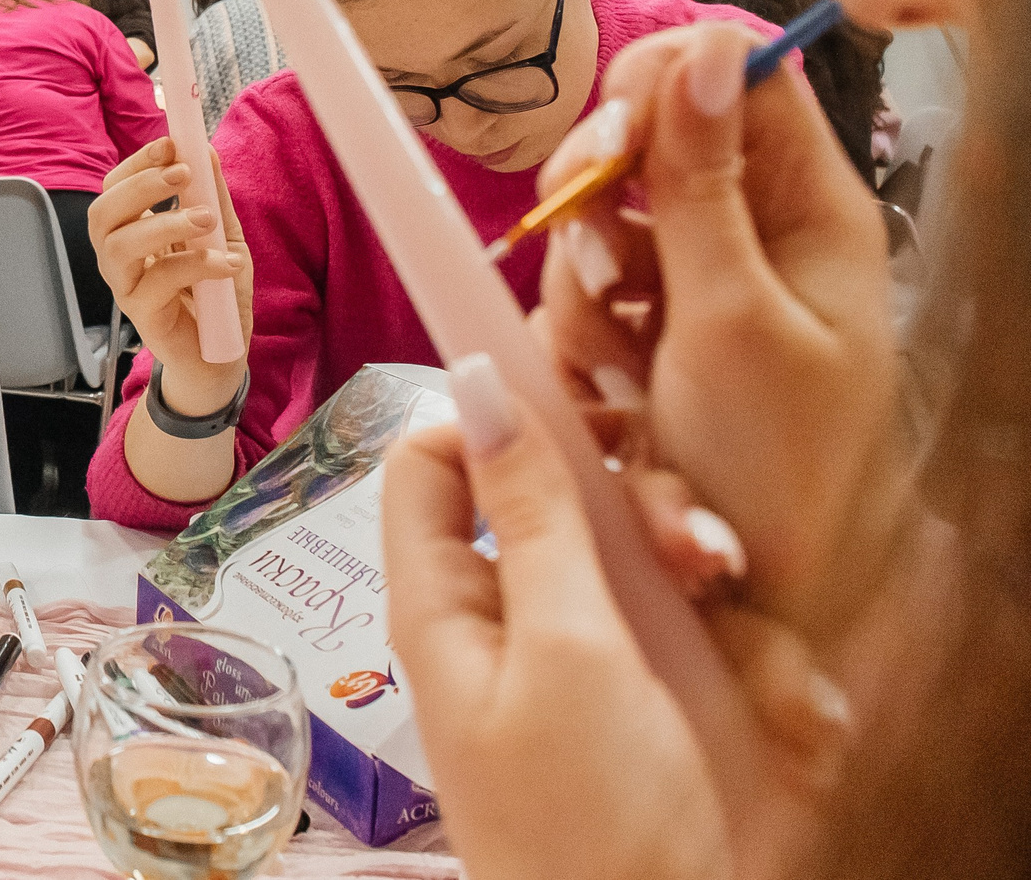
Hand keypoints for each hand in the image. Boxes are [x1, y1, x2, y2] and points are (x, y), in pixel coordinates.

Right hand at [89, 138, 251, 406]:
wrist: (222, 354)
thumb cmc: (216, 293)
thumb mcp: (224, 236)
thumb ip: (213, 197)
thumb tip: (206, 150)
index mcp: (132, 230)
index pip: (116, 187)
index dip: (138, 163)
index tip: (172, 144)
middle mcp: (119, 256)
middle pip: (103, 212)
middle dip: (140, 186)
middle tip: (183, 175)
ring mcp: (126, 286)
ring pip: (119, 246)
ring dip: (164, 224)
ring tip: (207, 220)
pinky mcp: (142, 315)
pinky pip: (157, 282)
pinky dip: (195, 265)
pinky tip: (227, 264)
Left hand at [383, 360, 729, 879]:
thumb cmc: (592, 817)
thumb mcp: (566, 651)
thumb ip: (532, 516)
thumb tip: (473, 380)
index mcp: (443, 604)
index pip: (429, 463)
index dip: (496, 421)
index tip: (588, 422)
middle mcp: (495, 621)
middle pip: (543, 498)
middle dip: (624, 500)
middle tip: (687, 545)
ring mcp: (570, 659)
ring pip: (621, 552)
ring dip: (682, 560)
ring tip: (727, 594)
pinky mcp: (635, 698)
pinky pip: (674, 624)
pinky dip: (721, 633)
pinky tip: (768, 674)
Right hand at [527, 22, 905, 648]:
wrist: (758, 599)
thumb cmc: (774, 463)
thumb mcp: (733, 314)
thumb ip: (701, 180)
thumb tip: (706, 40)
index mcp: (807, 210)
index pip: (732, 77)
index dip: (657, 86)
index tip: (604, 143)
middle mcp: (750, 235)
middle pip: (639, 147)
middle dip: (594, 206)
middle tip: (599, 268)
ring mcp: (690, 289)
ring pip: (590, 229)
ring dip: (582, 298)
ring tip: (619, 377)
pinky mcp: (641, 341)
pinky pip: (575, 303)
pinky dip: (576, 348)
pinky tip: (606, 403)